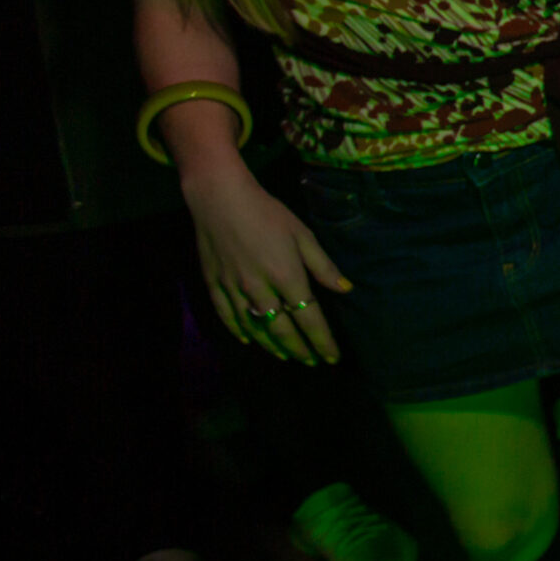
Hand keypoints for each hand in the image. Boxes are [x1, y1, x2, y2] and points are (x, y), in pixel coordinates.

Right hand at [184, 165, 348, 365]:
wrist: (220, 198)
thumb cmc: (268, 213)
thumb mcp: (302, 235)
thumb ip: (323, 266)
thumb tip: (345, 289)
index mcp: (287, 277)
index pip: (309, 318)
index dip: (322, 340)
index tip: (332, 357)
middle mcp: (261, 290)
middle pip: (282, 330)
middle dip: (300, 349)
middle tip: (311, 362)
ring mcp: (234, 290)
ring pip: (255, 328)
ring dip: (273, 346)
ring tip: (287, 356)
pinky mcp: (214, 285)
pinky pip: (228, 316)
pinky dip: (239, 331)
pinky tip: (249, 340)